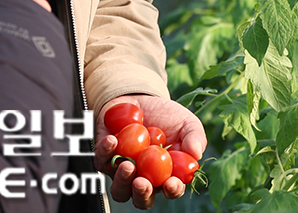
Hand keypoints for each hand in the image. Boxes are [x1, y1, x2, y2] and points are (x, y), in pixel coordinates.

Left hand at [94, 95, 206, 209]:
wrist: (139, 98)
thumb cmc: (166, 115)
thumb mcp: (186, 123)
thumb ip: (195, 138)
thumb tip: (196, 154)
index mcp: (167, 176)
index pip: (171, 190)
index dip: (172, 190)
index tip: (172, 183)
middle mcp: (144, 178)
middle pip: (141, 199)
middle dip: (142, 194)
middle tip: (142, 182)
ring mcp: (123, 171)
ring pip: (119, 190)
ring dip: (122, 181)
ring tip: (128, 165)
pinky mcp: (105, 158)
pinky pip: (101, 162)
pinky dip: (105, 153)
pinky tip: (112, 140)